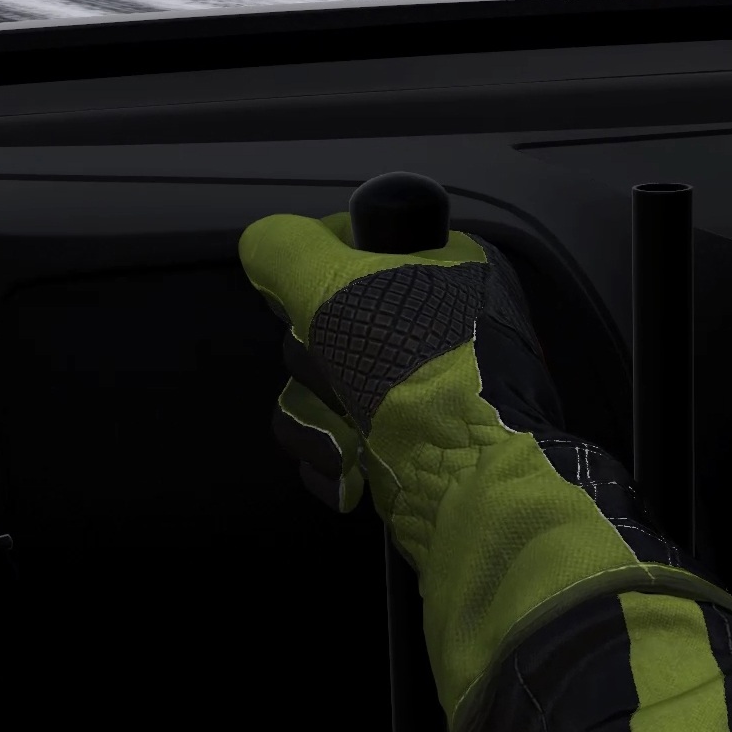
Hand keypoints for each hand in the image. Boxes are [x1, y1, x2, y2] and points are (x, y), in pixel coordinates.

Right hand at [239, 210, 724, 718]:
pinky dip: (330, 461)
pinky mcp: (398, 447)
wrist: (473, 489)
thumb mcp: (342, 289)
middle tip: (346, 374)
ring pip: (313, 387)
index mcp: (441, 267)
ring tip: (353, 438)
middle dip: (315, 363)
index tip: (308, 301)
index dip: (312, 272)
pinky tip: (351, 472)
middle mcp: (432, 322)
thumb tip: (259, 242)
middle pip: (318, 322)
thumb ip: (285, 252)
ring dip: (317, 419)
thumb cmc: (419, 373)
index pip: (347, 243)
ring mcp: (414, 391)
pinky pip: (327, 440)